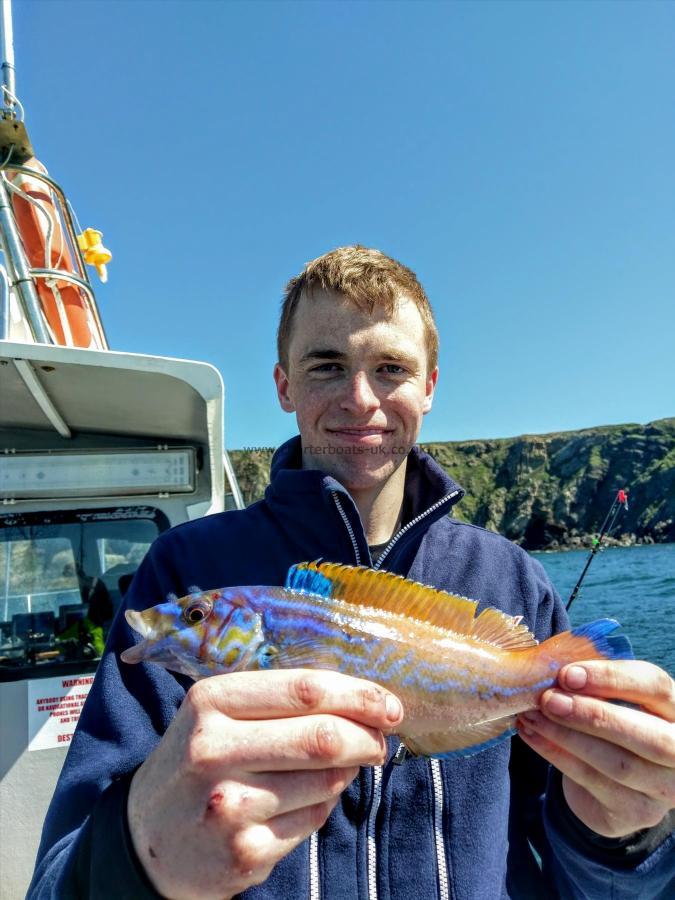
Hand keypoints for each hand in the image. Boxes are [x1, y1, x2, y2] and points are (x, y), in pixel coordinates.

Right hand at [127, 669, 402, 899]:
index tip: (388, 703)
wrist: (147, 839)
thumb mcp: (217, 713)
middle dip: (368, 737)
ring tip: (340, 766)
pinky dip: (324, 806)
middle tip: (382, 738)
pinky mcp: (245, 853)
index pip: (305, 690)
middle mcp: (214, 750)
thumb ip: (278, 699)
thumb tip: (362, 701)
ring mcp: (229, 806)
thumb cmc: (198, 761)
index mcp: (211, 701)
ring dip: (348, 772)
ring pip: (327, 782)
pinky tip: (307, 800)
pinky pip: (314, 822)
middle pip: (323, 738)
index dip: (358, 695)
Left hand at [517, 660, 674, 837]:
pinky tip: (532, 735)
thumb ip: (592, 684)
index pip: (655, 686)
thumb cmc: (612, 723)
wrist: (615, 785)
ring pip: (618, 764)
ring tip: (531, 716)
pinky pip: (593, 781)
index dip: (612, 678)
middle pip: (649, 737)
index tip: (567, 674)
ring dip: (566, 736)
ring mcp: (664, 788)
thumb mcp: (612, 699)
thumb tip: (550, 670)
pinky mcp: (637, 812)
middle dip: (594, 715)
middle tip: (548, 700)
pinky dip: (556, 755)